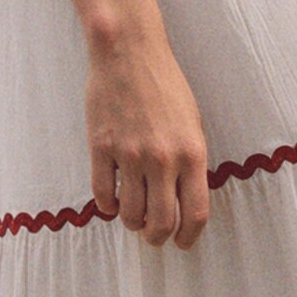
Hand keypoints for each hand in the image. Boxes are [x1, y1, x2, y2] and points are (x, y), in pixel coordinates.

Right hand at [86, 21, 211, 246]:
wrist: (129, 53)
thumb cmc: (165, 85)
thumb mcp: (192, 122)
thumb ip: (191, 162)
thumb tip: (185, 199)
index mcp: (192, 152)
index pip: (194, 212)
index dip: (189, 236)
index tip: (183, 243)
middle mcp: (163, 158)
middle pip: (161, 221)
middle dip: (158, 237)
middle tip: (154, 236)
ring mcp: (130, 154)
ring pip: (130, 213)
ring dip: (132, 223)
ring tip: (134, 217)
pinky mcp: (101, 147)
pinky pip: (103, 193)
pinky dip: (108, 206)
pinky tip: (113, 202)